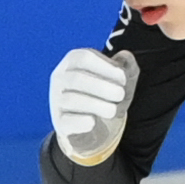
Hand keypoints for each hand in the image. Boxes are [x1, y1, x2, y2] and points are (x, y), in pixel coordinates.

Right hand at [49, 48, 138, 164]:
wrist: (94, 126)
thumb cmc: (107, 95)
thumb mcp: (121, 81)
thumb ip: (127, 66)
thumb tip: (126, 56)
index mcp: (73, 62)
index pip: (83, 58)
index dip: (105, 67)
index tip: (123, 78)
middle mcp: (60, 79)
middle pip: (76, 78)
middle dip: (102, 86)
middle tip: (121, 94)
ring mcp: (57, 100)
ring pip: (70, 100)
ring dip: (96, 105)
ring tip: (113, 110)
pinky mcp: (59, 122)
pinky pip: (66, 121)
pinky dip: (81, 121)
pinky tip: (93, 122)